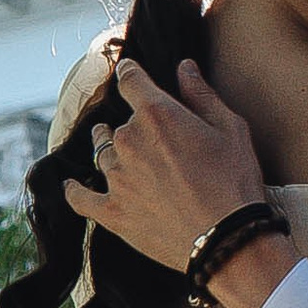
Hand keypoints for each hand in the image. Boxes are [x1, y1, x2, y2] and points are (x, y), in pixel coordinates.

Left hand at [64, 56, 268, 276]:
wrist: (226, 241)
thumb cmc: (235, 182)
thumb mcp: (230, 130)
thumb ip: (202, 95)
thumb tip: (184, 67)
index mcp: (157, 114)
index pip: (131, 80)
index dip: (131, 74)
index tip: (131, 74)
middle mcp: (129, 140)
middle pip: (119, 122)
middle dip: (134, 125)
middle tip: (152, 139)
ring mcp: (116, 177)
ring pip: (103, 153)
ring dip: (110, 150)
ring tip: (119, 155)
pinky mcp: (111, 211)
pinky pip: (80, 197)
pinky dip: (75, 190)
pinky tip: (72, 186)